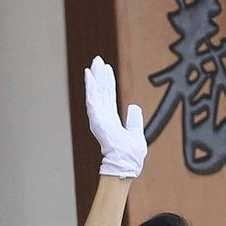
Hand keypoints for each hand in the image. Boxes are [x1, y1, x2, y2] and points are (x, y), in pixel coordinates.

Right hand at [84, 56, 146, 177]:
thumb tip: (134, 106)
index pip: (109, 98)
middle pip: (102, 93)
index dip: (109, 83)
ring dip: (94, 77)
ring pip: (96, 93)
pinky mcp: (97, 119)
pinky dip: (90, 86)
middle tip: (98, 60)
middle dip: (100, 76)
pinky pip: (92, 99)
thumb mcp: (137, 134)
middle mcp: (104, 118)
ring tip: (94, 62)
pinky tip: (89, 74)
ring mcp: (99, 119)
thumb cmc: (131, 156)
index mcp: (112, 121)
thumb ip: (134, 120)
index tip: (108, 70)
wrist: (126, 165)